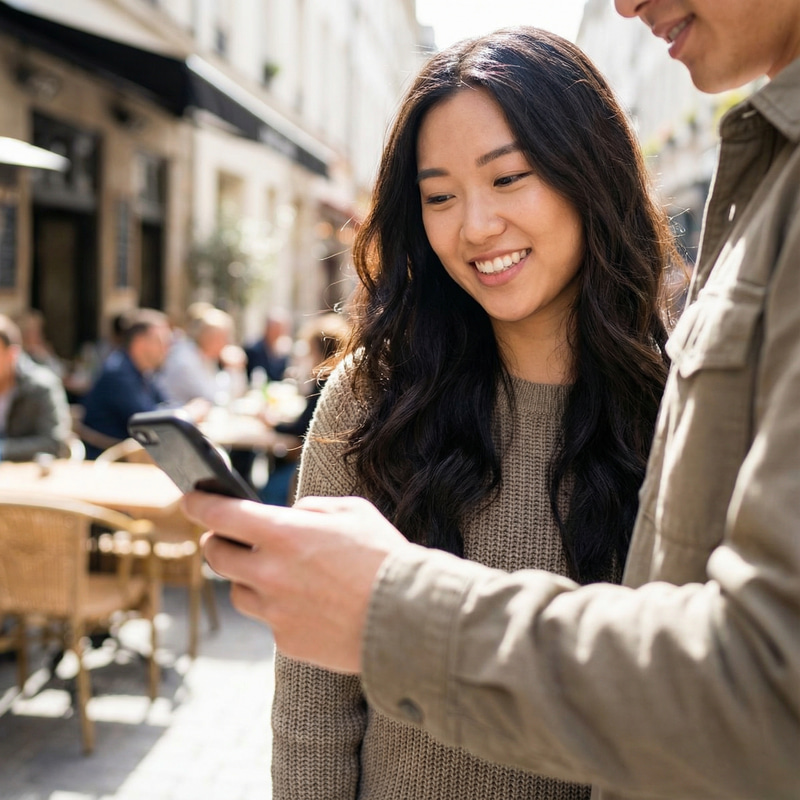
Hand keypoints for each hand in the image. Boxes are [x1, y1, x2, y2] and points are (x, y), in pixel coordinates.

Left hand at [181, 493, 408, 672]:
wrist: (406, 616)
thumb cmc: (383, 557)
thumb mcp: (352, 511)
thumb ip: (311, 507)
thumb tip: (290, 515)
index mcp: (282, 533)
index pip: (220, 513)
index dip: (198, 503)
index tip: (188, 498)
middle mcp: (268, 572)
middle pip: (215, 555)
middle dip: (217, 541)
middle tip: (229, 537)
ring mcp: (274, 610)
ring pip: (238, 591)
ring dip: (249, 578)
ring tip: (281, 574)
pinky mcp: (285, 640)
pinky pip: (269, 620)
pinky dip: (280, 608)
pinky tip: (310, 604)